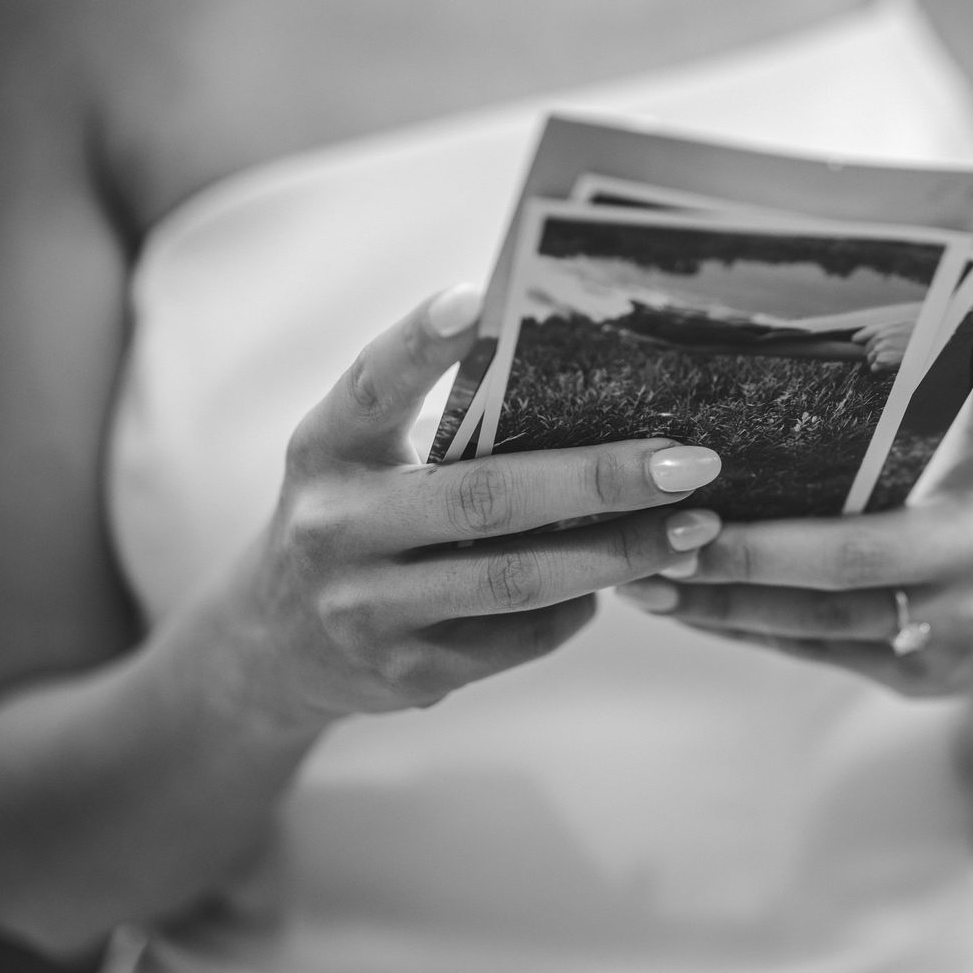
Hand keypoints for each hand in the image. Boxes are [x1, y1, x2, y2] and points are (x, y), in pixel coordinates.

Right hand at [217, 284, 725, 730]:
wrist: (276, 646)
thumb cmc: (359, 518)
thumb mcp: (363, 460)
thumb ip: (441, 427)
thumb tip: (588, 385)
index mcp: (325, 449)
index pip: (372, 384)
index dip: (418, 341)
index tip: (475, 298)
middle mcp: (335, 526)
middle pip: (483, 498)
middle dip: (599, 480)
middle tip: (689, 462)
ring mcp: (364, 609)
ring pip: (515, 580)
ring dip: (619, 554)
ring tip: (697, 527)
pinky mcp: (403, 674)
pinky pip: (517, 639)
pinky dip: (580, 607)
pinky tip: (626, 579)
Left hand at [615, 330, 972, 697]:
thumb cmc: (966, 513)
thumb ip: (961, 399)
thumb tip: (971, 318)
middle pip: (854, 554)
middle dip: (753, 551)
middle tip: (672, 532)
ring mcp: (951, 627)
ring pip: (822, 618)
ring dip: (728, 600)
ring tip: (647, 578)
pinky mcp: (915, 678)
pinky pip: (813, 652)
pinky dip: (745, 629)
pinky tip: (684, 610)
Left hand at [850, 310, 915, 373]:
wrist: (928, 345)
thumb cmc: (921, 337)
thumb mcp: (907, 327)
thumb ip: (892, 330)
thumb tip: (882, 335)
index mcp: (888, 327)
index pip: (865, 332)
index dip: (860, 338)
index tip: (856, 341)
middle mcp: (881, 337)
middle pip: (867, 348)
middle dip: (874, 353)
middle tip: (887, 355)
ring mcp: (880, 349)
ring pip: (870, 359)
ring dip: (878, 362)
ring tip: (892, 360)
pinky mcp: (882, 361)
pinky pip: (874, 368)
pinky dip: (880, 369)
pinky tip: (891, 365)